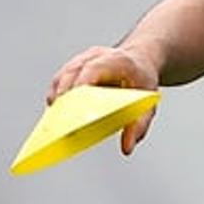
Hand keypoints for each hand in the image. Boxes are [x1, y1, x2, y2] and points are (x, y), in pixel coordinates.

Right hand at [46, 42, 161, 154]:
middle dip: (65, 96)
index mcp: (119, 61)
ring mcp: (84, 58)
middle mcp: (99, 55)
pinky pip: (61, 79)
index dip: (80, 84)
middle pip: (74, 73)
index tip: (72, 105)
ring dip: (58, 97)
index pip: (95, 68)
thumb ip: (139, 126)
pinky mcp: (74, 66)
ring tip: (54, 122)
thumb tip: (126, 148)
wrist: (140, 61)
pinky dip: (57, 95)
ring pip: (64, 75)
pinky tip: (56, 115)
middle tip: (59, 122)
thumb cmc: (142, 81)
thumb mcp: (149, 103)